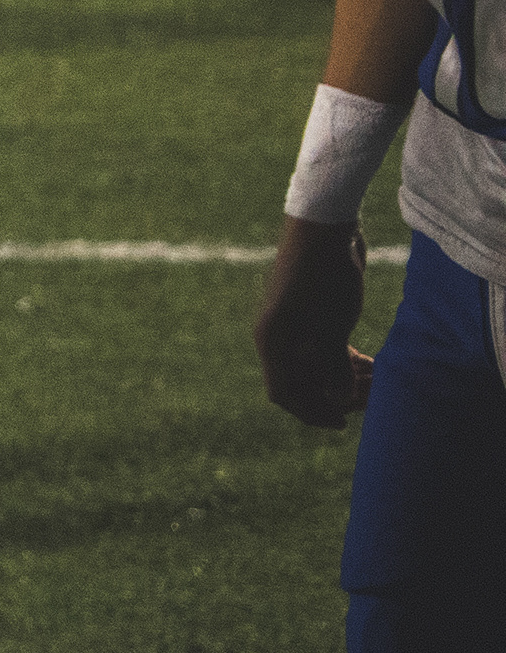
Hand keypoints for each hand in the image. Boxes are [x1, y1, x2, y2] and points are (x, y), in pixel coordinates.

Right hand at [251, 217, 372, 428]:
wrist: (325, 231)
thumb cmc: (322, 280)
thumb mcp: (330, 328)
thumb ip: (332, 368)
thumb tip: (337, 398)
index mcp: (273, 342)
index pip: (284, 392)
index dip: (310, 411)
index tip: (342, 422)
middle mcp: (281, 337)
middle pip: (305, 382)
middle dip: (337, 395)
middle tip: (371, 399)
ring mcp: (298, 325)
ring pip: (321, 366)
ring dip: (348, 380)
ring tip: (379, 382)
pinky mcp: (317, 314)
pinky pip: (330, 350)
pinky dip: (349, 362)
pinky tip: (374, 366)